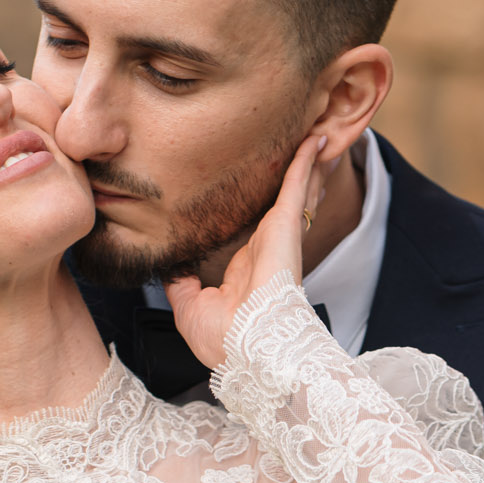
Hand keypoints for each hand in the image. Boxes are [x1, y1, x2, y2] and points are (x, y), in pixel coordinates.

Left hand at [163, 132, 325, 368]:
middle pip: (282, 203)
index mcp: (248, 268)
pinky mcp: (286, 225)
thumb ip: (180, 283)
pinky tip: (311, 138)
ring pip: (295, 189)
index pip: (256, 232)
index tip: (258, 191)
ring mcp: (279, 235)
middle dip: (293, 179)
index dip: (260, 212)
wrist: (247, 349)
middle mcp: (267, 248)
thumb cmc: (224, 340)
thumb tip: (169, 266)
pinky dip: (304, 160)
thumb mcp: (190, 308)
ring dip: (304, 164)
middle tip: (301, 149)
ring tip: (314, 134)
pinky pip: (296, 183)